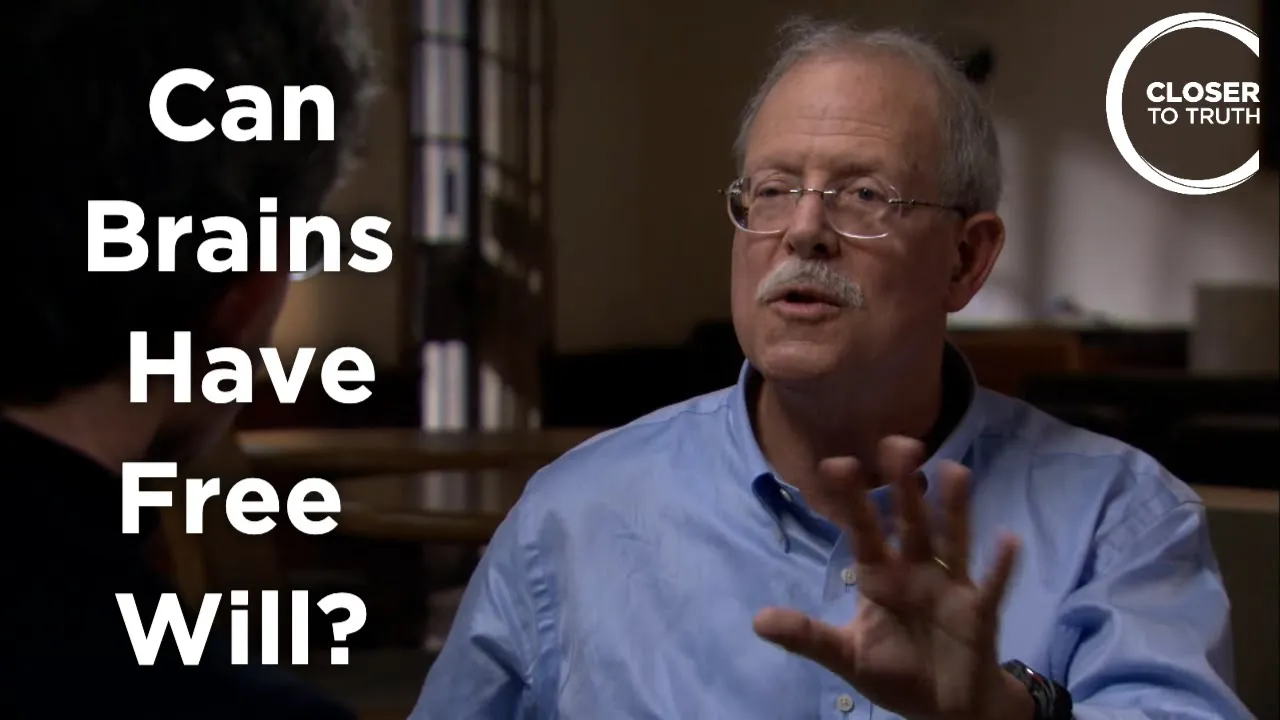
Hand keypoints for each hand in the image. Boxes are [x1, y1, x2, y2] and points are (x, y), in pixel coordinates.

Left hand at [752, 436, 1025, 719]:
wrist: (945, 707)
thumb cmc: (897, 671)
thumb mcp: (848, 657)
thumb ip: (808, 637)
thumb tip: (758, 621)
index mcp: (879, 574)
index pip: (862, 529)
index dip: (850, 500)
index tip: (834, 465)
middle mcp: (914, 569)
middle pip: (909, 520)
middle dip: (903, 486)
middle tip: (898, 444)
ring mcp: (949, 585)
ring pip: (952, 539)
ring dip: (955, 508)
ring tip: (956, 471)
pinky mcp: (979, 610)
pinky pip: (991, 585)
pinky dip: (1000, 565)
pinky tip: (1009, 539)